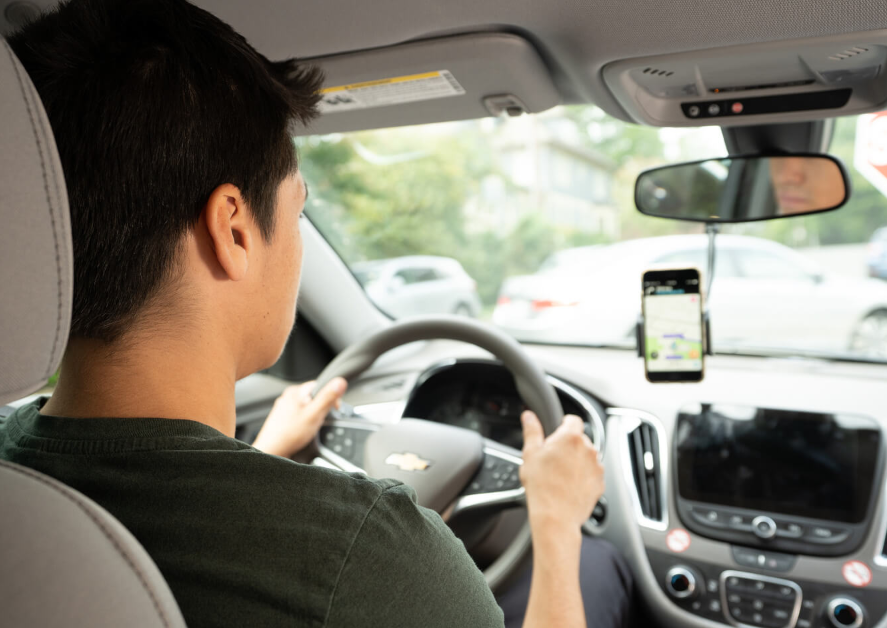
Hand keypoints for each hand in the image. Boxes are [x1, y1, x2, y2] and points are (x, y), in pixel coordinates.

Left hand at [251, 378, 347, 457]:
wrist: (273, 451)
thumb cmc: (289, 434)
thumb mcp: (314, 414)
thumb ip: (327, 398)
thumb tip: (339, 382)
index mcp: (295, 391)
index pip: (321, 385)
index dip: (331, 397)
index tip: (334, 408)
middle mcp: (289, 397)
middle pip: (314, 397)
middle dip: (321, 409)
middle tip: (318, 420)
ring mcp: (285, 407)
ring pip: (308, 407)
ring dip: (313, 416)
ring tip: (309, 427)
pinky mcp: (284, 417)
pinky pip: (301, 415)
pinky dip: (305, 421)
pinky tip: (303, 430)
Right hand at [519, 411, 603, 533]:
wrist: (556, 516)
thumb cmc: (542, 486)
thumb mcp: (530, 454)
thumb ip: (531, 430)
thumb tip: (529, 416)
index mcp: (571, 437)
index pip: (573, 420)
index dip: (564, 424)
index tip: (557, 432)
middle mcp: (588, 449)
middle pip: (580, 439)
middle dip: (568, 445)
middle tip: (553, 459)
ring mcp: (597, 467)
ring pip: (586, 457)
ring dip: (577, 461)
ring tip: (560, 475)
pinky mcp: (600, 483)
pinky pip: (592, 473)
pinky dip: (583, 476)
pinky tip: (568, 485)